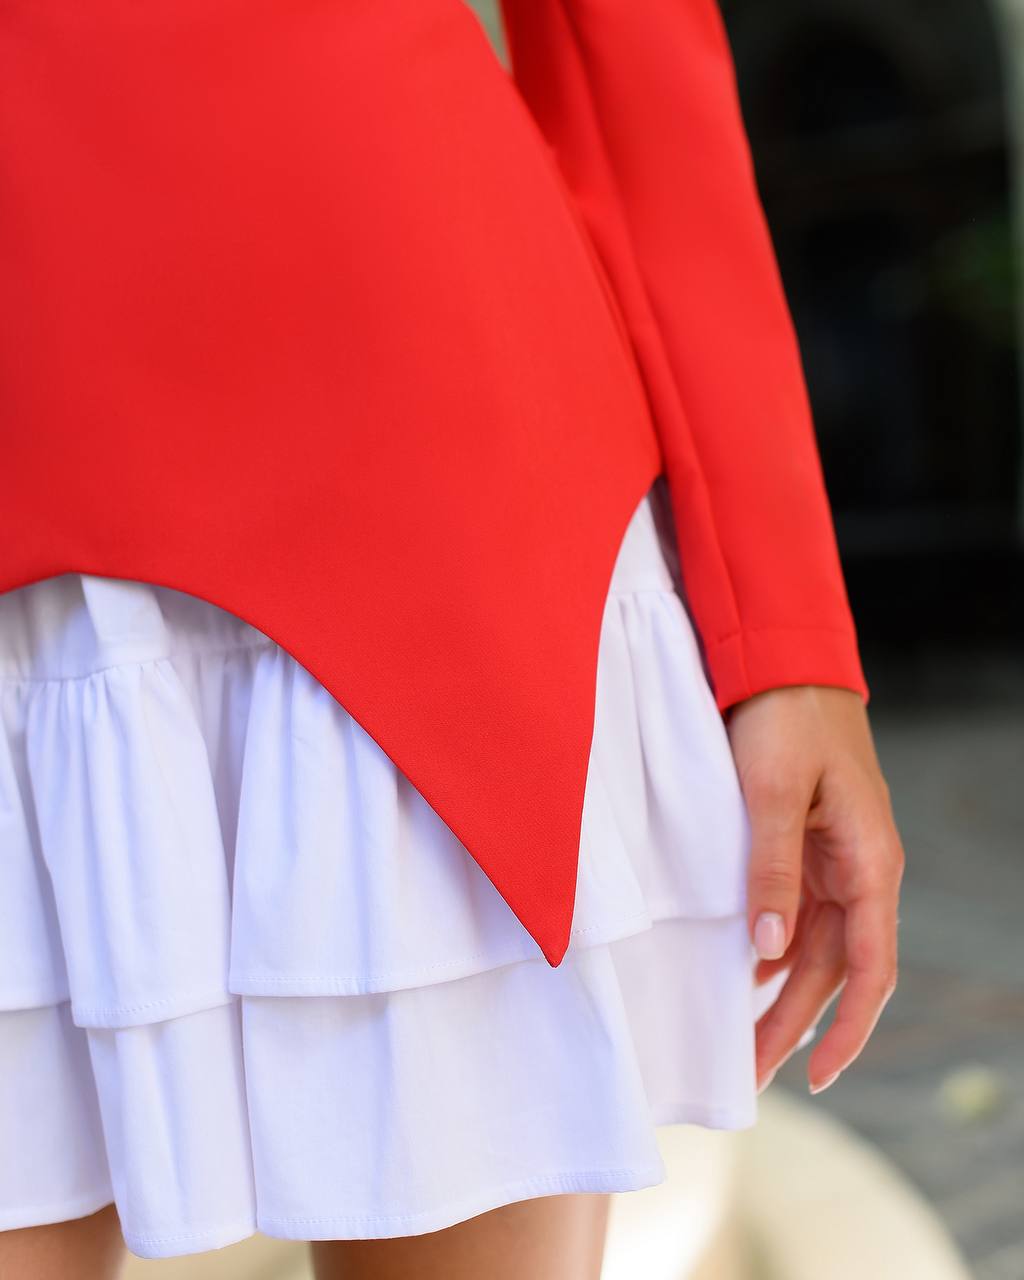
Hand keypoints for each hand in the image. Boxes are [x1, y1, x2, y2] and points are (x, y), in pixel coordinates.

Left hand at [724, 685, 904, 1094]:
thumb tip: (769, 948)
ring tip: (739, 1040)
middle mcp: (857, 870)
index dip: (847, 1029)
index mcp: (869, 862)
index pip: (869, 967)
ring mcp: (831, 860)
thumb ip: (771, 868)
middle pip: (834, 969)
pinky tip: (738, 975)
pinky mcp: (803, 846)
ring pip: (813, 948)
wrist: (782, 662)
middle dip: (795, 1024)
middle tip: (749, 1074)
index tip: (814, 1076)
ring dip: (780, 993)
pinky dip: (769, 951)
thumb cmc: (786, 718)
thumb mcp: (774, 791)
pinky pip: (793, 913)